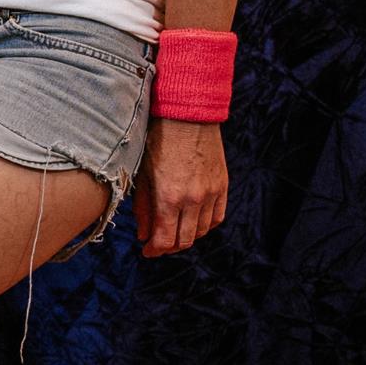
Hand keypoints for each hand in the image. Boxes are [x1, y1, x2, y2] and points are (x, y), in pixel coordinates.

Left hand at [133, 118, 227, 257]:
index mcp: (169, 197)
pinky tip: (194, 221)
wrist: (188, 114)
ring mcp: (211, 193)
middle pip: (184, 240)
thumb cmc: (159, 139)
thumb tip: (144, 234)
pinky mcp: (223, 185)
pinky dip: (206, 224)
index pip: (165, 240)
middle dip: (169, 247)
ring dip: (187, 236)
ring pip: (202, 231)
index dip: (154, 251)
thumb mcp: (143, 173)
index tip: (147, 250)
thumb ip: (143, 207)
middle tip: (158, 244)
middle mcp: (193, 199)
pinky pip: (218, 216)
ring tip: (174, 231)